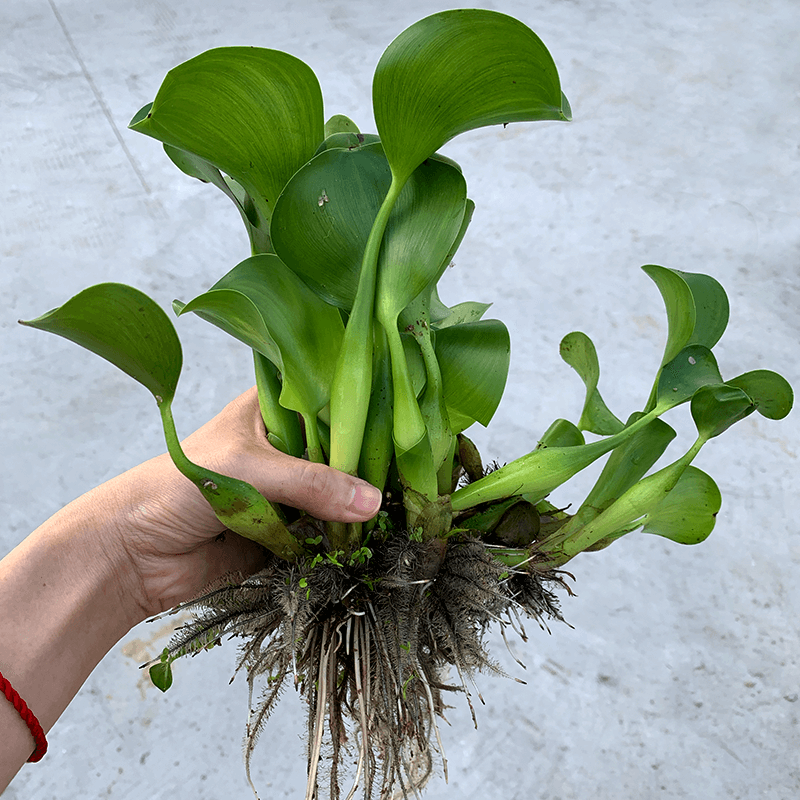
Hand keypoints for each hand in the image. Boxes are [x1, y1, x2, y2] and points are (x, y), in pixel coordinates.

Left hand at [97, 387, 381, 622]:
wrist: (133, 555)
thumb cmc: (175, 487)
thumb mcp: (250, 471)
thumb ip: (311, 483)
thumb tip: (372, 500)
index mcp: (270, 409)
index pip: (327, 397)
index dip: (364, 403)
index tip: (406, 413)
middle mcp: (283, 446)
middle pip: (340, 449)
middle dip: (369, 461)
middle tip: (414, 466)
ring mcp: (286, 490)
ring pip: (336, 493)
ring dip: (360, 503)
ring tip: (407, 502)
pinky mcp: (286, 531)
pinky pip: (326, 532)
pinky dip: (345, 537)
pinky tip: (378, 535)